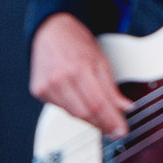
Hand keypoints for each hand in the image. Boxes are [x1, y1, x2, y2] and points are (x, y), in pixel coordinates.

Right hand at [30, 12, 130, 136]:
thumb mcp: (101, 61)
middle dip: (102, 125)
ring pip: (72, 114)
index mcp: (79, 68)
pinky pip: (60, 108)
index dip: (111, 121)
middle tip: (115, 131)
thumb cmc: (77, 43)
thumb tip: (125, 108)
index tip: (121, 130)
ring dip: (90, 120)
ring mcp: (46, 86)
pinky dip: (74, 110)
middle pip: (84, 112)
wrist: (52, 31)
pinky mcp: (38, 91)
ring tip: (103, 121)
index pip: (98, 103)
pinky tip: (82, 107)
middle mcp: (60, 78)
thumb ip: (112, 88)